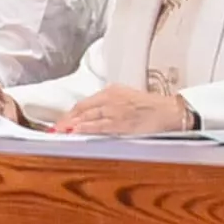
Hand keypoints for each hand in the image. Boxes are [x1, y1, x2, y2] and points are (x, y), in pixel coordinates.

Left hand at [55, 84, 199, 137]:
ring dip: (72, 125)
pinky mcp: (121, 123)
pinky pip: (99, 126)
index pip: (84, 103)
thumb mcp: (127, 98)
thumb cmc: (151, 106)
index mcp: (111, 91)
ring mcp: (115, 110)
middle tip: (55, 128)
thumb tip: (93, 116)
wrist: (169, 111)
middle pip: (82, 109)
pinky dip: (85, 129)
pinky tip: (76, 132)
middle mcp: (110, 98)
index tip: (62, 120)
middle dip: (67, 119)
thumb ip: (110, 104)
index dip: (71, 113)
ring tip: (60, 131)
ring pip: (87, 117)